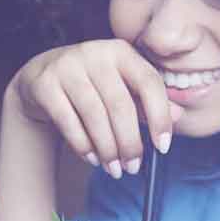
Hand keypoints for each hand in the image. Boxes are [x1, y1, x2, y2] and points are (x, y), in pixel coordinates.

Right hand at [9, 39, 182, 178]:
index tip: (163, 147)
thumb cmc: (92, 85)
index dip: (160, 117)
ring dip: (107, 149)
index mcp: (121, 51)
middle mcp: (95, 53)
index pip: (149, 83)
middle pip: (120, 105)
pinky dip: (83, 146)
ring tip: (115, 169)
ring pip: (94, 116)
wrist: (41, 77)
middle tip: (133, 167)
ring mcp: (67, 66)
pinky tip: (93, 159)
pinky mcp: (45, 84)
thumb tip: (178, 116)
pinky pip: (68, 122)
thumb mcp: (122, 87)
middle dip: (130, 143)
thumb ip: (148, 102)